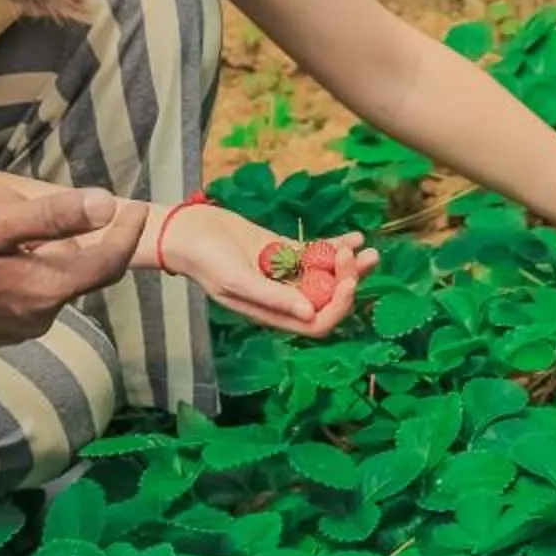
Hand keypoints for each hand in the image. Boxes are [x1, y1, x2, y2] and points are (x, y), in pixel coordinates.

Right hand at [0, 187, 149, 345]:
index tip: (137, 207)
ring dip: (26, 240)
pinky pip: (19, 290)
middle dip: (51, 226)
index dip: (127, 233)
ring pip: (41, 274)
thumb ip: (54, 216)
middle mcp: (37, 318)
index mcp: (45, 292)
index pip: (108, 264)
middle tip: (6, 196)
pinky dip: (12, 262)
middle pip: (69, 265)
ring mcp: (12, 329)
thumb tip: (107, 204)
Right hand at [160, 201, 377, 337]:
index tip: (348, 284)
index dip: (337, 308)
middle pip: (327, 299)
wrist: (188, 232)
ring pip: (326, 276)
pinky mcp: (282, 252)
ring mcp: (285, 274)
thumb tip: (310, 313)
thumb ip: (273, 298)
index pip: (316, 324)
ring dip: (348, 266)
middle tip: (356, 259)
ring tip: (366, 250)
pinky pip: (316, 254)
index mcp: (272, 314)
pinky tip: (354, 237)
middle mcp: (283, 298)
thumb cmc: (207, 260)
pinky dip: (335, 247)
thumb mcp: (237, 281)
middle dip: (348, 282)